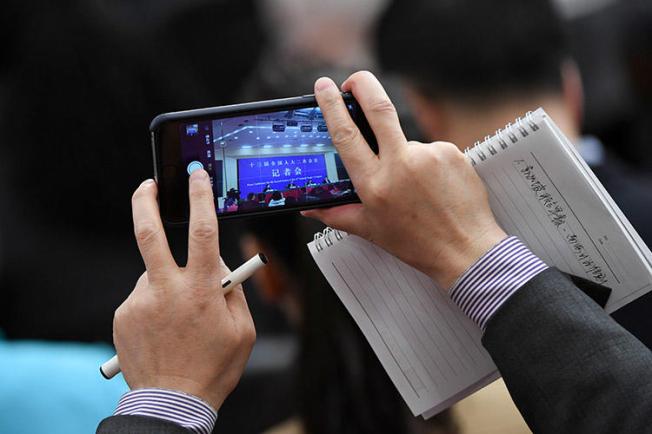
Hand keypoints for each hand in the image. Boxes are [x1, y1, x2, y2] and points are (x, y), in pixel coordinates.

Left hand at [113, 169, 255, 409]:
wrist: (171, 402)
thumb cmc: (212, 368)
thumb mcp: (243, 330)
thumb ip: (233, 292)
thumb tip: (220, 265)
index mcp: (200, 291)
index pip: (202, 231)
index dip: (201, 199)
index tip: (198, 178)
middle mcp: (166, 290)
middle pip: (149, 233)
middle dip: (145, 201)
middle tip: (148, 186)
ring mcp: (140, 302)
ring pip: (154, 274)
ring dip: (166, 281)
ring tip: (178, 317)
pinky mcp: (123, 315)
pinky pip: (142, 296)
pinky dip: (155, 302)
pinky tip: (163, 327)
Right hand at [303, 71, 506, 288]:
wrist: (466, 250)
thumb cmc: (418, 243)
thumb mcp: (370, 230)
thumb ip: (337, 214)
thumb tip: (311, 209)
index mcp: (375, 184)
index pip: (347, 134)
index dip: (332, 105)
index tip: (324, 87)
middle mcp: (401, 164)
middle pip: (378, 107)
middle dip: (362, 84)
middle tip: (353, 81)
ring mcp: (429, 155)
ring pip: (405, 139)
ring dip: (401, 153)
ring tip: (414, 187)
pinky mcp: (452, 152)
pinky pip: (429, 149)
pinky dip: (425, 162)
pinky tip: (432, 185)